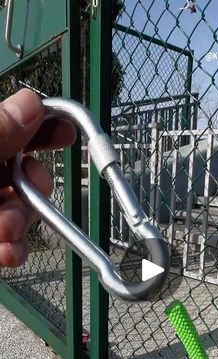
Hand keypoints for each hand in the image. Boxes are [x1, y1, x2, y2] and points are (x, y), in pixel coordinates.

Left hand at [0, 89, 75, 266]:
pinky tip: (7, 254)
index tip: (69, 132)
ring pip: (18, 211)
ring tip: (5, 233)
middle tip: (30, 191)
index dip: (40, 127)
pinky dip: (13, 249)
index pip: (12, 128)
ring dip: (21, 222)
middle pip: (21, 173)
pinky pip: (9, 244)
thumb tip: (31, 103)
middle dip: (32, 187)